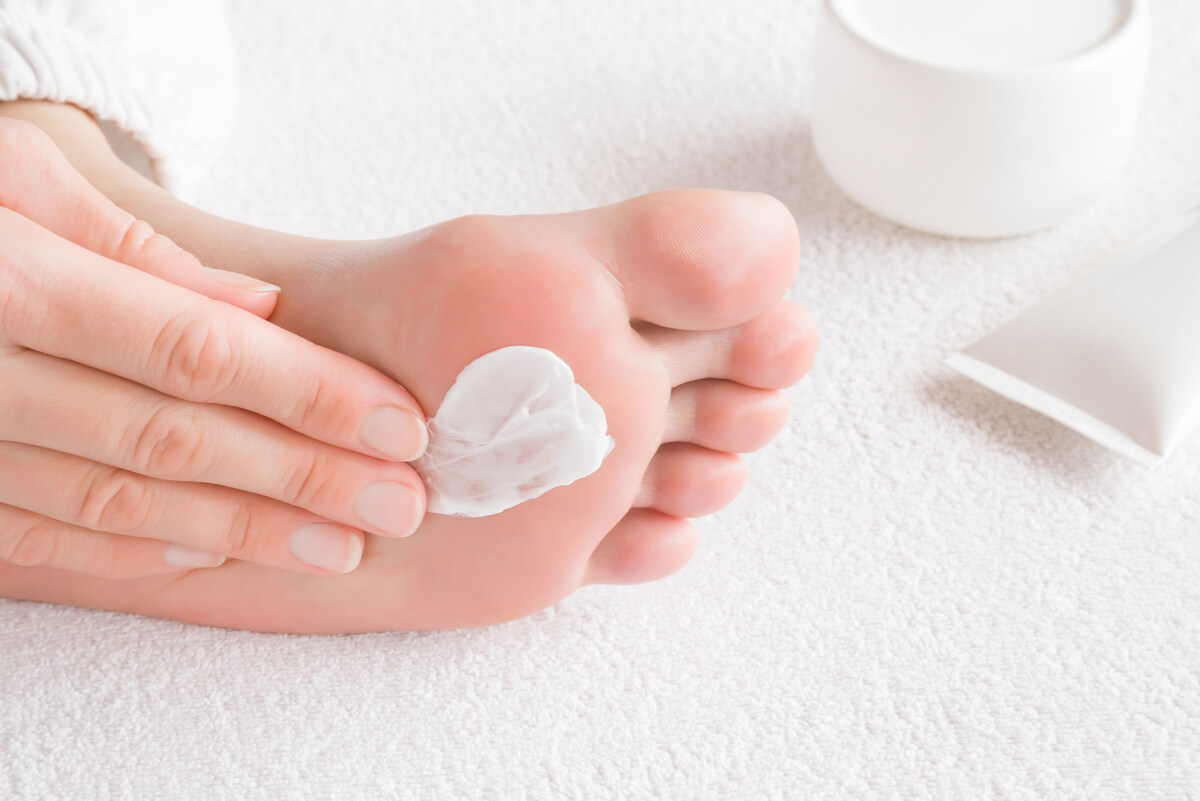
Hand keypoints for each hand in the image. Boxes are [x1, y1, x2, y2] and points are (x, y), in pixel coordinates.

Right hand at [0, 119, 427, 577]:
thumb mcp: (22, 185)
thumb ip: (139, 253)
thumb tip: (257, 313)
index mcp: (16, 281)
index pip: (195, 350)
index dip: (307, 393)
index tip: (398, 424)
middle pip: (174, 439)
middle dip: (300, 478)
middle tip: (399, 505)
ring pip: (118, 503)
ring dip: (240, 533)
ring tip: (337, 545)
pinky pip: (42, 537)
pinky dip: (134, 554)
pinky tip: (213, 557)